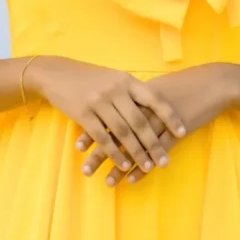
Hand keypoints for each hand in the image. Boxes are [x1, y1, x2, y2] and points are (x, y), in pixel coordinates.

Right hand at [28, 55, 186, 174]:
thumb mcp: (113, 77)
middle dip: (154, 143)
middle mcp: (115, 90)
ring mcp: (99, 102)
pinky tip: (123, 164)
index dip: (169, 117)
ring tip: (147, 167)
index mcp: (126, 80)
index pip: (154, 99)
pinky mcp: (83, 114)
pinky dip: (114, 153)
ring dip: (136, 152)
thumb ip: (131, 91)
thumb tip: (154, 107)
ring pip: (122, 132)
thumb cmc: (89, 77)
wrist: (56, 73)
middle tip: (165, 161)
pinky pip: (102, 138)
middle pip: (140, 121)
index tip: (182, 132)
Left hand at [75, 63, 233, 186]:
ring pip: (135, 147)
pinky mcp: (175, 133)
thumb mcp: (156, 88)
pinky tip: (132, 181)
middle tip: (85, 170)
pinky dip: (144, 169)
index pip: (109, 115)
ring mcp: (160, 121)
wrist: (213, 83)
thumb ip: (136, 98)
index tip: (78, 146)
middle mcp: (144, 108)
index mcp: (136, 94)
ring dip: (120, 166)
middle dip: (101, 153)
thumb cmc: (183, 85)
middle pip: (117, 133)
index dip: (93, 131)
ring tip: (107, 182)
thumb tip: (119, 107)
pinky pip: (155, 154)